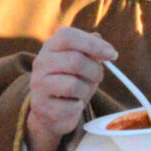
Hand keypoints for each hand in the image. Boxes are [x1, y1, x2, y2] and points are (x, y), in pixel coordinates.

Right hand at [22, 27, 115, 150]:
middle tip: (94, 80)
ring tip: (80, 93)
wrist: (47, 113)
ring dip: (86, 91)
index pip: (69, 37)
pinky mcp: (43, 110)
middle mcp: (40, 66)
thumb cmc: (68, 83)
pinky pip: (73, 106)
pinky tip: (70, 107)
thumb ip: (90, 50)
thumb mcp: (78, 63)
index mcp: (50, 49)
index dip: (93, 44)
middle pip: (78, 63)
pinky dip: (78, 108)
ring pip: (76, 85)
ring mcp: (38, 88)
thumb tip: (105, 44)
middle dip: (95, 73)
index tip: (111, 55)